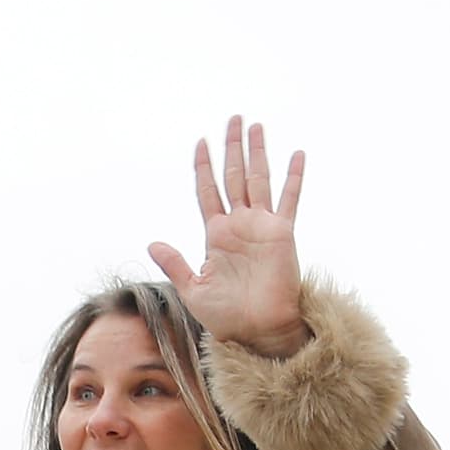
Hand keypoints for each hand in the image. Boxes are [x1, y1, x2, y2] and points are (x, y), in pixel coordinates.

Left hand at [148, 119, 310, 360]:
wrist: (256, 330)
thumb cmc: (226, 316)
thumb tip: (152, 242)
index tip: (200, 143)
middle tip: (232, 119)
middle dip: (232, 148)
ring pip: (258, 179)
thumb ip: (175, 263)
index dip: (203, 168)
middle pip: (233, 177)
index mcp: (216, 235)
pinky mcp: (282, 233)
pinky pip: (289, 200)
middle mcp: (239, 225)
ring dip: (257, 152)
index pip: (207, 192)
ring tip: (255, 125)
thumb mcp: (193, 289)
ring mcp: (261, 226)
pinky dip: (294, 178)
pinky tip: (297, 154)